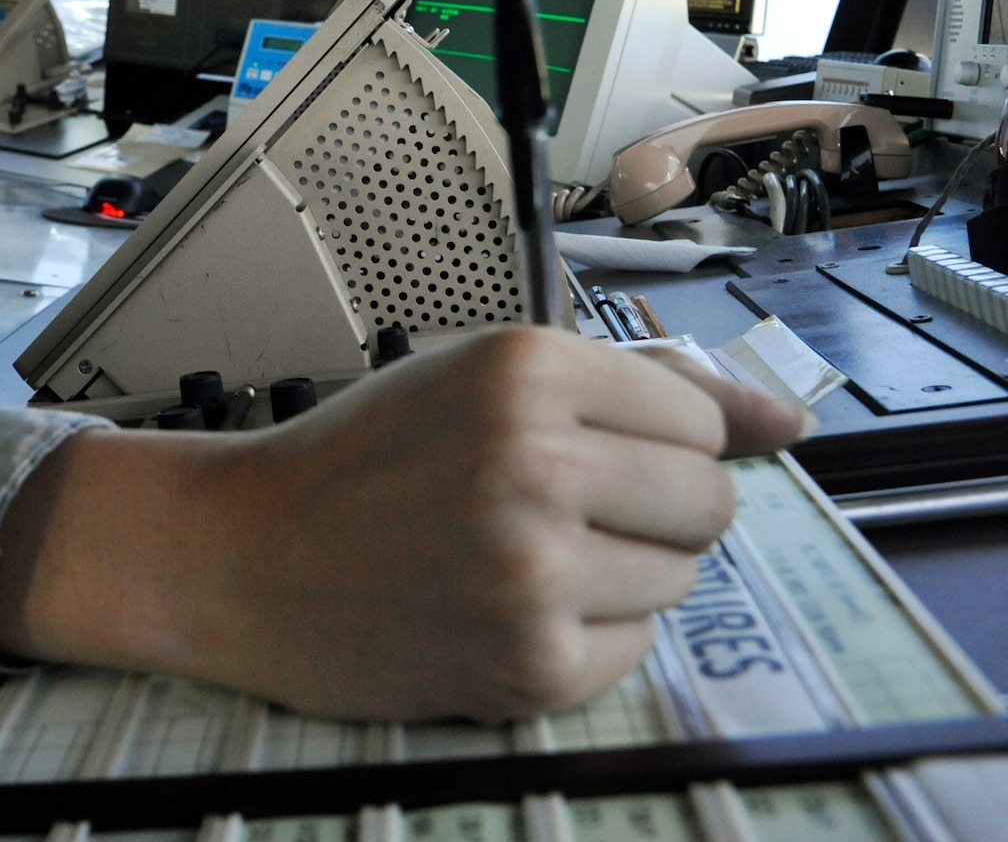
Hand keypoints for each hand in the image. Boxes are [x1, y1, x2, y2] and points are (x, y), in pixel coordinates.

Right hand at [0, 327, 806, 721]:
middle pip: (709, 501)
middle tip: (558, 511)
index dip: (647, 442)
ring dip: (618, 576)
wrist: (240, 556)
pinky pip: (633, 652)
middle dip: (653, 511)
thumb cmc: (357, 460)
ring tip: (514, 558)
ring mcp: (535, 568)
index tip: (583, 453)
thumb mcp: (479, 379)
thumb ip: (640, 389)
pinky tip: (498, 609)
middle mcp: (536, 460)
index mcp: (523, 367)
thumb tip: (790, 423)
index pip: (698, 419)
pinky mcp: (531, 663)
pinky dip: (583, 638)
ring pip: (679, 580)